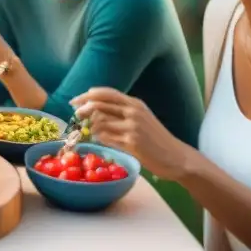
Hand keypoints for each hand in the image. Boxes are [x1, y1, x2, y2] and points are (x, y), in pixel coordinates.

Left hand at [71, 87, 190, 179]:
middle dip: (82, 109)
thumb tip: (94, 109)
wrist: (176, 156)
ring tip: (91, 132)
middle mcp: (133, 112)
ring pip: (100, 122)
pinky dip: (99, 138)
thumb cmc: (156, 138)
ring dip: (91, 127)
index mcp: (135, 103)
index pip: (106, 93)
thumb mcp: (141, 118)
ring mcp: (132, 127)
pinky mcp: (131, 142)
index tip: (75, 101)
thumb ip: (122, 111)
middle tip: (75, 116)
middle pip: (98, 105)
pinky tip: (100, 140)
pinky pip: (106, 138)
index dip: (87, 95)